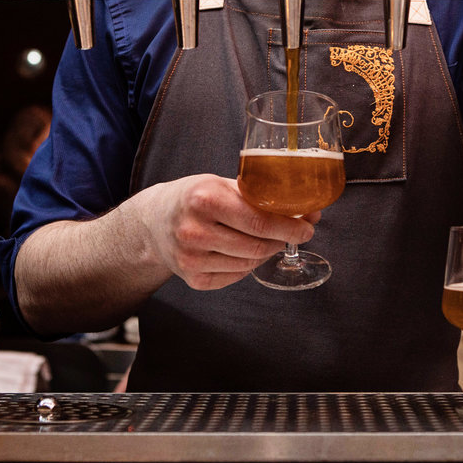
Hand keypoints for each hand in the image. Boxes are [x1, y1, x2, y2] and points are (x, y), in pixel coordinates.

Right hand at [133, 174, 318, 290]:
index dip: (290, 227)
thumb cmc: (194, 197)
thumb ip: (261, 196)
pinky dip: (247, 265)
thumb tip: (309, 211)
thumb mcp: (221, 184)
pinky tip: (244, 252)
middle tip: (295, 234)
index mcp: (204, 199)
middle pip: (257, 246)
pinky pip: (235, 276)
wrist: (153, 220)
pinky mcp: (192, 278)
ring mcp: (191, 258)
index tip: (308, 228)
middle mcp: (195, 231)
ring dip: (265, 252)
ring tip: (266, 239)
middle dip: (282, 240)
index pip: (259, 221)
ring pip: (249, 264)